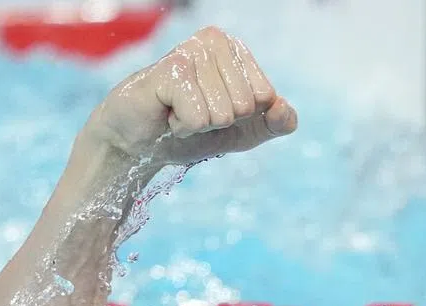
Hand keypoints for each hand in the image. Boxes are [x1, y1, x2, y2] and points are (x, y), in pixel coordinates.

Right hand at [84, 26, 296, 166]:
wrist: (142, 144)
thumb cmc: (193, 129)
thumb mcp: (246, 131)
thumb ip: (277, 122)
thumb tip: (283, 108)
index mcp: (234, 49)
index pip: (266, 96)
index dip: (242, 117)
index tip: (214, 109)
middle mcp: (213, 41)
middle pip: (246, 105)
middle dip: (220, 121)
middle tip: (193, 111)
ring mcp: (190, 51)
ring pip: (224, 113)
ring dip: (200, 124)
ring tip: (178, 111)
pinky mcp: (170, 70)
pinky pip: (200, 118)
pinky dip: (184, 127)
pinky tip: (167, 114)